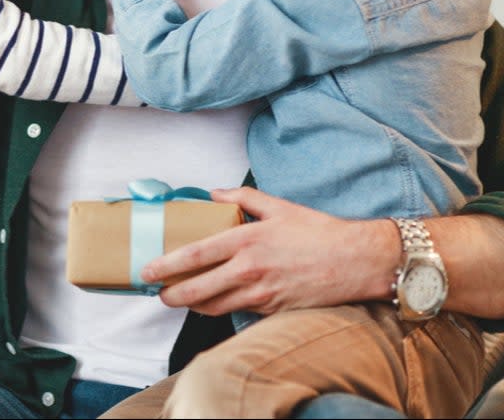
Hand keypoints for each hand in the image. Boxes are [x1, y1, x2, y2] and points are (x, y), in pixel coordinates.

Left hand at [139, 187, 396, 316]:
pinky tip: (213, 301)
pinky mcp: (272, 309)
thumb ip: (242, 197)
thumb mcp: (278, 205)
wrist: (355, 261)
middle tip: (158, 293)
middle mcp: (250, 270)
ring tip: (181, 298)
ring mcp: (261, 294)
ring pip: (214, 306)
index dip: (167, 266)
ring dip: (193, 305)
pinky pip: (238, 311)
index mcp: (247, 240)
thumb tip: (213, 193)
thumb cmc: (318, 231)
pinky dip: (221, 307)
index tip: (148, 271)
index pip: (195, 255)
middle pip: (198, 289)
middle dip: (172, 295)